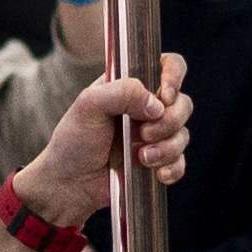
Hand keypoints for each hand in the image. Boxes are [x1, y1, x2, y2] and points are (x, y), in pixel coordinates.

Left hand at [17, 51, 192, 227]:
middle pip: (182, 103)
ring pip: (182, 134)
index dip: (174, 77)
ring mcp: (154, 136)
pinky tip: (155, 173)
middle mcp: (146, 109)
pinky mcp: (158, 162)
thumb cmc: (73, 141)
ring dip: (167, 147)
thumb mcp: (88, 106)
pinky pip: (180, 161)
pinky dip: (172, 167)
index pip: (167, 66)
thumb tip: (156, 103)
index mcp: (131, 86)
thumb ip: (121, 92)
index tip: (164, 97)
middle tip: (143, 133)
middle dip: (169, 121)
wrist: (69, 184)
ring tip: (141, 157)